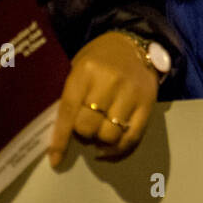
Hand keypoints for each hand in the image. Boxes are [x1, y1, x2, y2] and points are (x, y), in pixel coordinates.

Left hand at [49, 31, 158, 165]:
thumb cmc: (99, 58)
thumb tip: (59, 131)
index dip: (60, 138)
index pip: (69, 110)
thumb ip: (71, 95)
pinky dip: (118, 149)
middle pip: (89, 126)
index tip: (55, 158)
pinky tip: (108, 148)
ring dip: (100, 141)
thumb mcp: (78, 66)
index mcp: (86, 71)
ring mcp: (131, 93)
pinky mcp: (148, 103)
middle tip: (83, 128)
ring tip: (97, 134)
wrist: (134, 43)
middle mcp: (109, 82)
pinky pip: (132, 137)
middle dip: (83, 134)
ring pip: (110, 135)